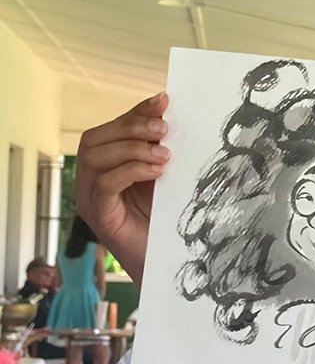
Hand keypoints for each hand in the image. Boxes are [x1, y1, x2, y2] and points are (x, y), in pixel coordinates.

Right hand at [74, 93, 169, 287]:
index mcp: (106, 166)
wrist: (165, 263)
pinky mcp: (98, 215)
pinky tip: (157, 172)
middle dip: (131, 126)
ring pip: (95, 157)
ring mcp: (90, 198)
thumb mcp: (165, 178)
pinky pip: (105, 183)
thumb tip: (174, 121)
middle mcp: (91, 180)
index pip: (112, 129)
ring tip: (165, 155)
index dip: (135, 112)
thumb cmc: (166, 220)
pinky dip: (131, 170)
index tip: (163, 100)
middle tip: (164, 129)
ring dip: (132, 148)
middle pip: (95, 139)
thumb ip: (162, 153)